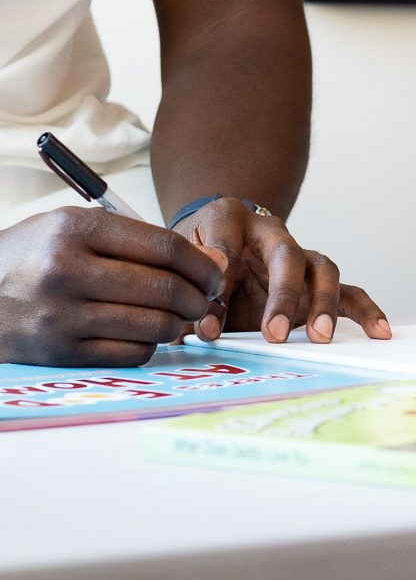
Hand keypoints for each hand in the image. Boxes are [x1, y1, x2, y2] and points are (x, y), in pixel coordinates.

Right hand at [0, 208, 227, 366]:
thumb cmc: (36, 254)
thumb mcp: (74, 226)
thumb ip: (137, 238)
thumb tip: (208, 261)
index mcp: (75, 230)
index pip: (162, 247)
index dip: (200, 263)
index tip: (216, 272)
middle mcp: (67, 272)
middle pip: (161, 288)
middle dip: (198, 296)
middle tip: (207, 299)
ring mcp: (62, 316)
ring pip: (150, 325)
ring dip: (180, 324)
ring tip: (184, 317)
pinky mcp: (59, 353)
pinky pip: (128, 353)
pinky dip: (151, 345)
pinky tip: (151, 334)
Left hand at [173, 197, 390, 344]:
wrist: (218, 236)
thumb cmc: (199, 252)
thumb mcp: (185, 263)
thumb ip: (195, 293)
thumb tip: (207, 328)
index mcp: (231, 220)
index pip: (227, 236)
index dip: (221, 265)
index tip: (212, 298)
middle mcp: (272, 233)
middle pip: (287, 255)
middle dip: (282, 294)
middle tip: (272, 333)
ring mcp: (299, 257)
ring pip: (322, 269)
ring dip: (322, 303)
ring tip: (320, 337)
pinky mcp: (315, 282)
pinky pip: (346, 291)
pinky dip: (364, 310)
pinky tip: (378, 331)